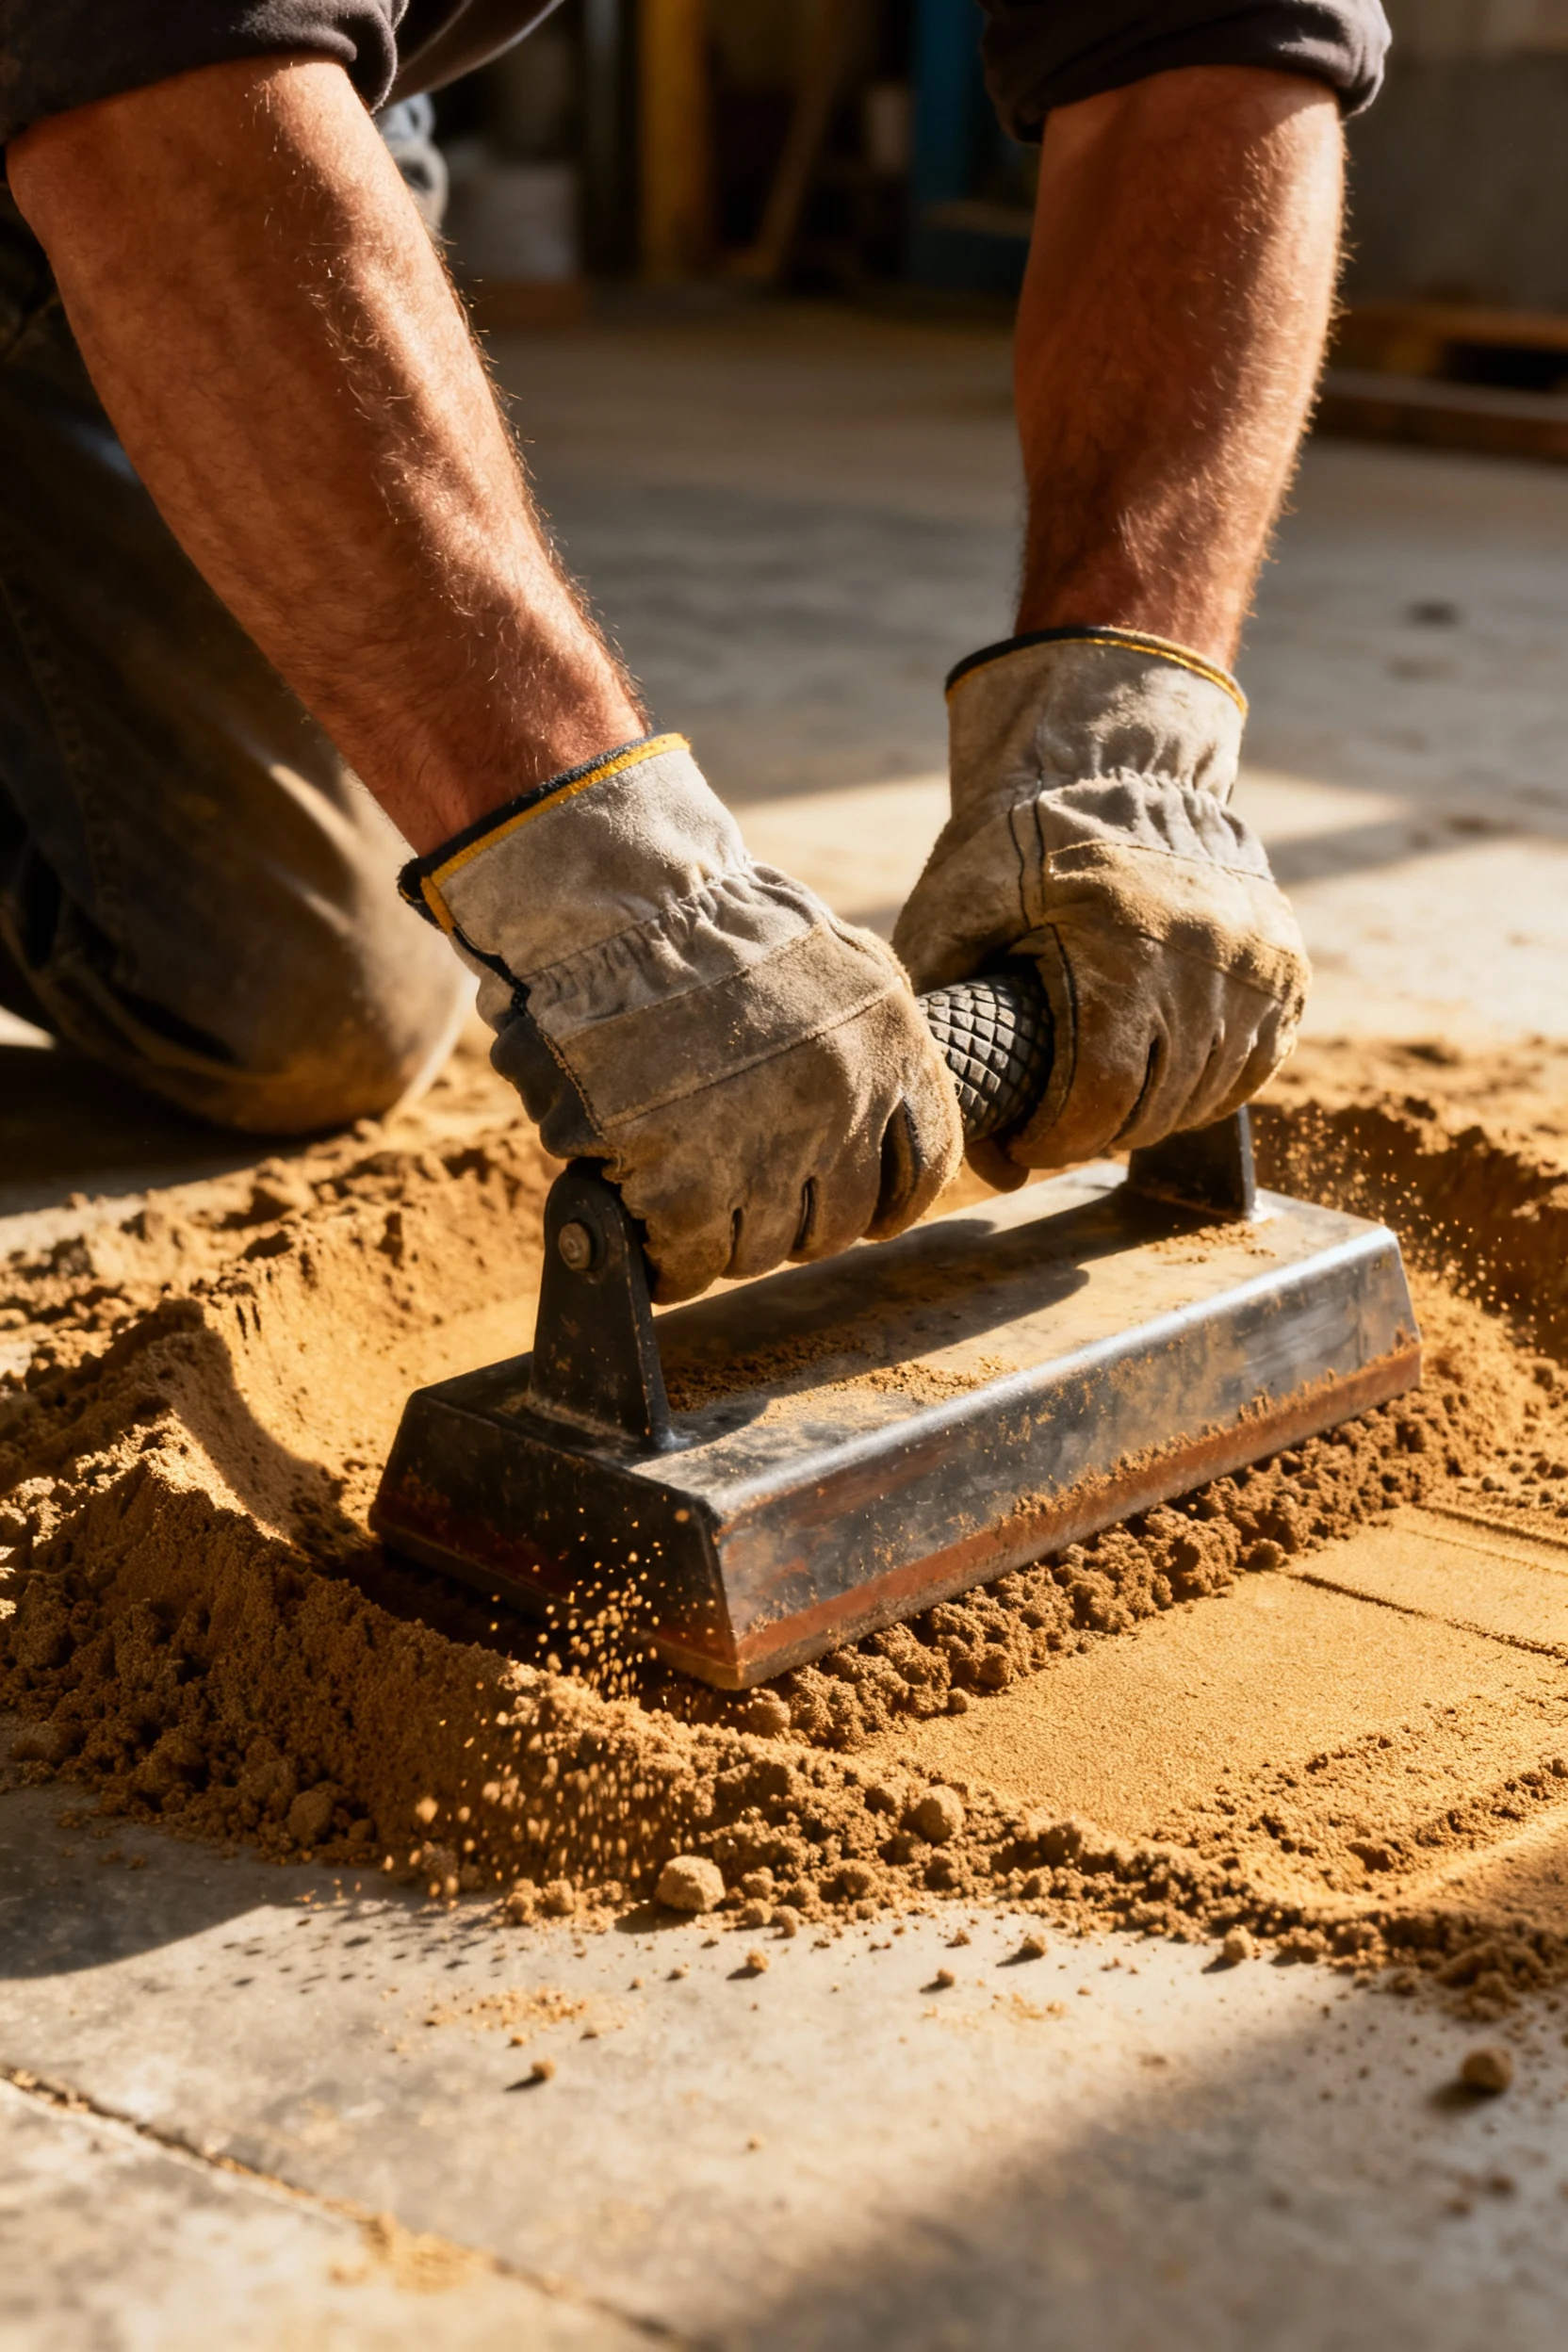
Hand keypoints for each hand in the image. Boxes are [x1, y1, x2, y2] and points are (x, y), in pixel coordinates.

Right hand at [401, 734, 962, 1300]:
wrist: (619, 912)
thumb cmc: (710, 924)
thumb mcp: (836, 962)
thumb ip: (868, 1037)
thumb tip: (873, 1107)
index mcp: (891, 1048)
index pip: (924, 1167)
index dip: (890, 1202)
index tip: (863, 1213)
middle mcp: (842, 1109)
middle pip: (839, 1224)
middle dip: (797, 1221)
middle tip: (749, 1195)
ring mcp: (764, 1153)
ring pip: (762, 1250)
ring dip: (725, 1236)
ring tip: (684, 1192)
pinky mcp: (683, 1185)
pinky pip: (686, 1263)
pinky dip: (664, 1259)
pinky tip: (645, 1226)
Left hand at [892, 629, 1308, 1180]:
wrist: (1114, 763)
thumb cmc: (1016, 845)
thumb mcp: (954, 914)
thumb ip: (950, 1025)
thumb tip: (993, 1164)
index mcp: (1120, 942)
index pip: (1105, 1093)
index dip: (1060, 1139)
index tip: (1025, 1144)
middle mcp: (1203, 952)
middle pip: (1159, 1101)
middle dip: (1099, 1133)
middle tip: (1056, 1129)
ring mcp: (1254, 957)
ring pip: (1211, 1088)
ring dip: (1155, 1115)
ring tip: (1104, 1106)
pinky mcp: (1285, 960)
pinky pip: (1258, 1060)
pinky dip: (1211, 1086)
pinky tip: (1164, 1082)